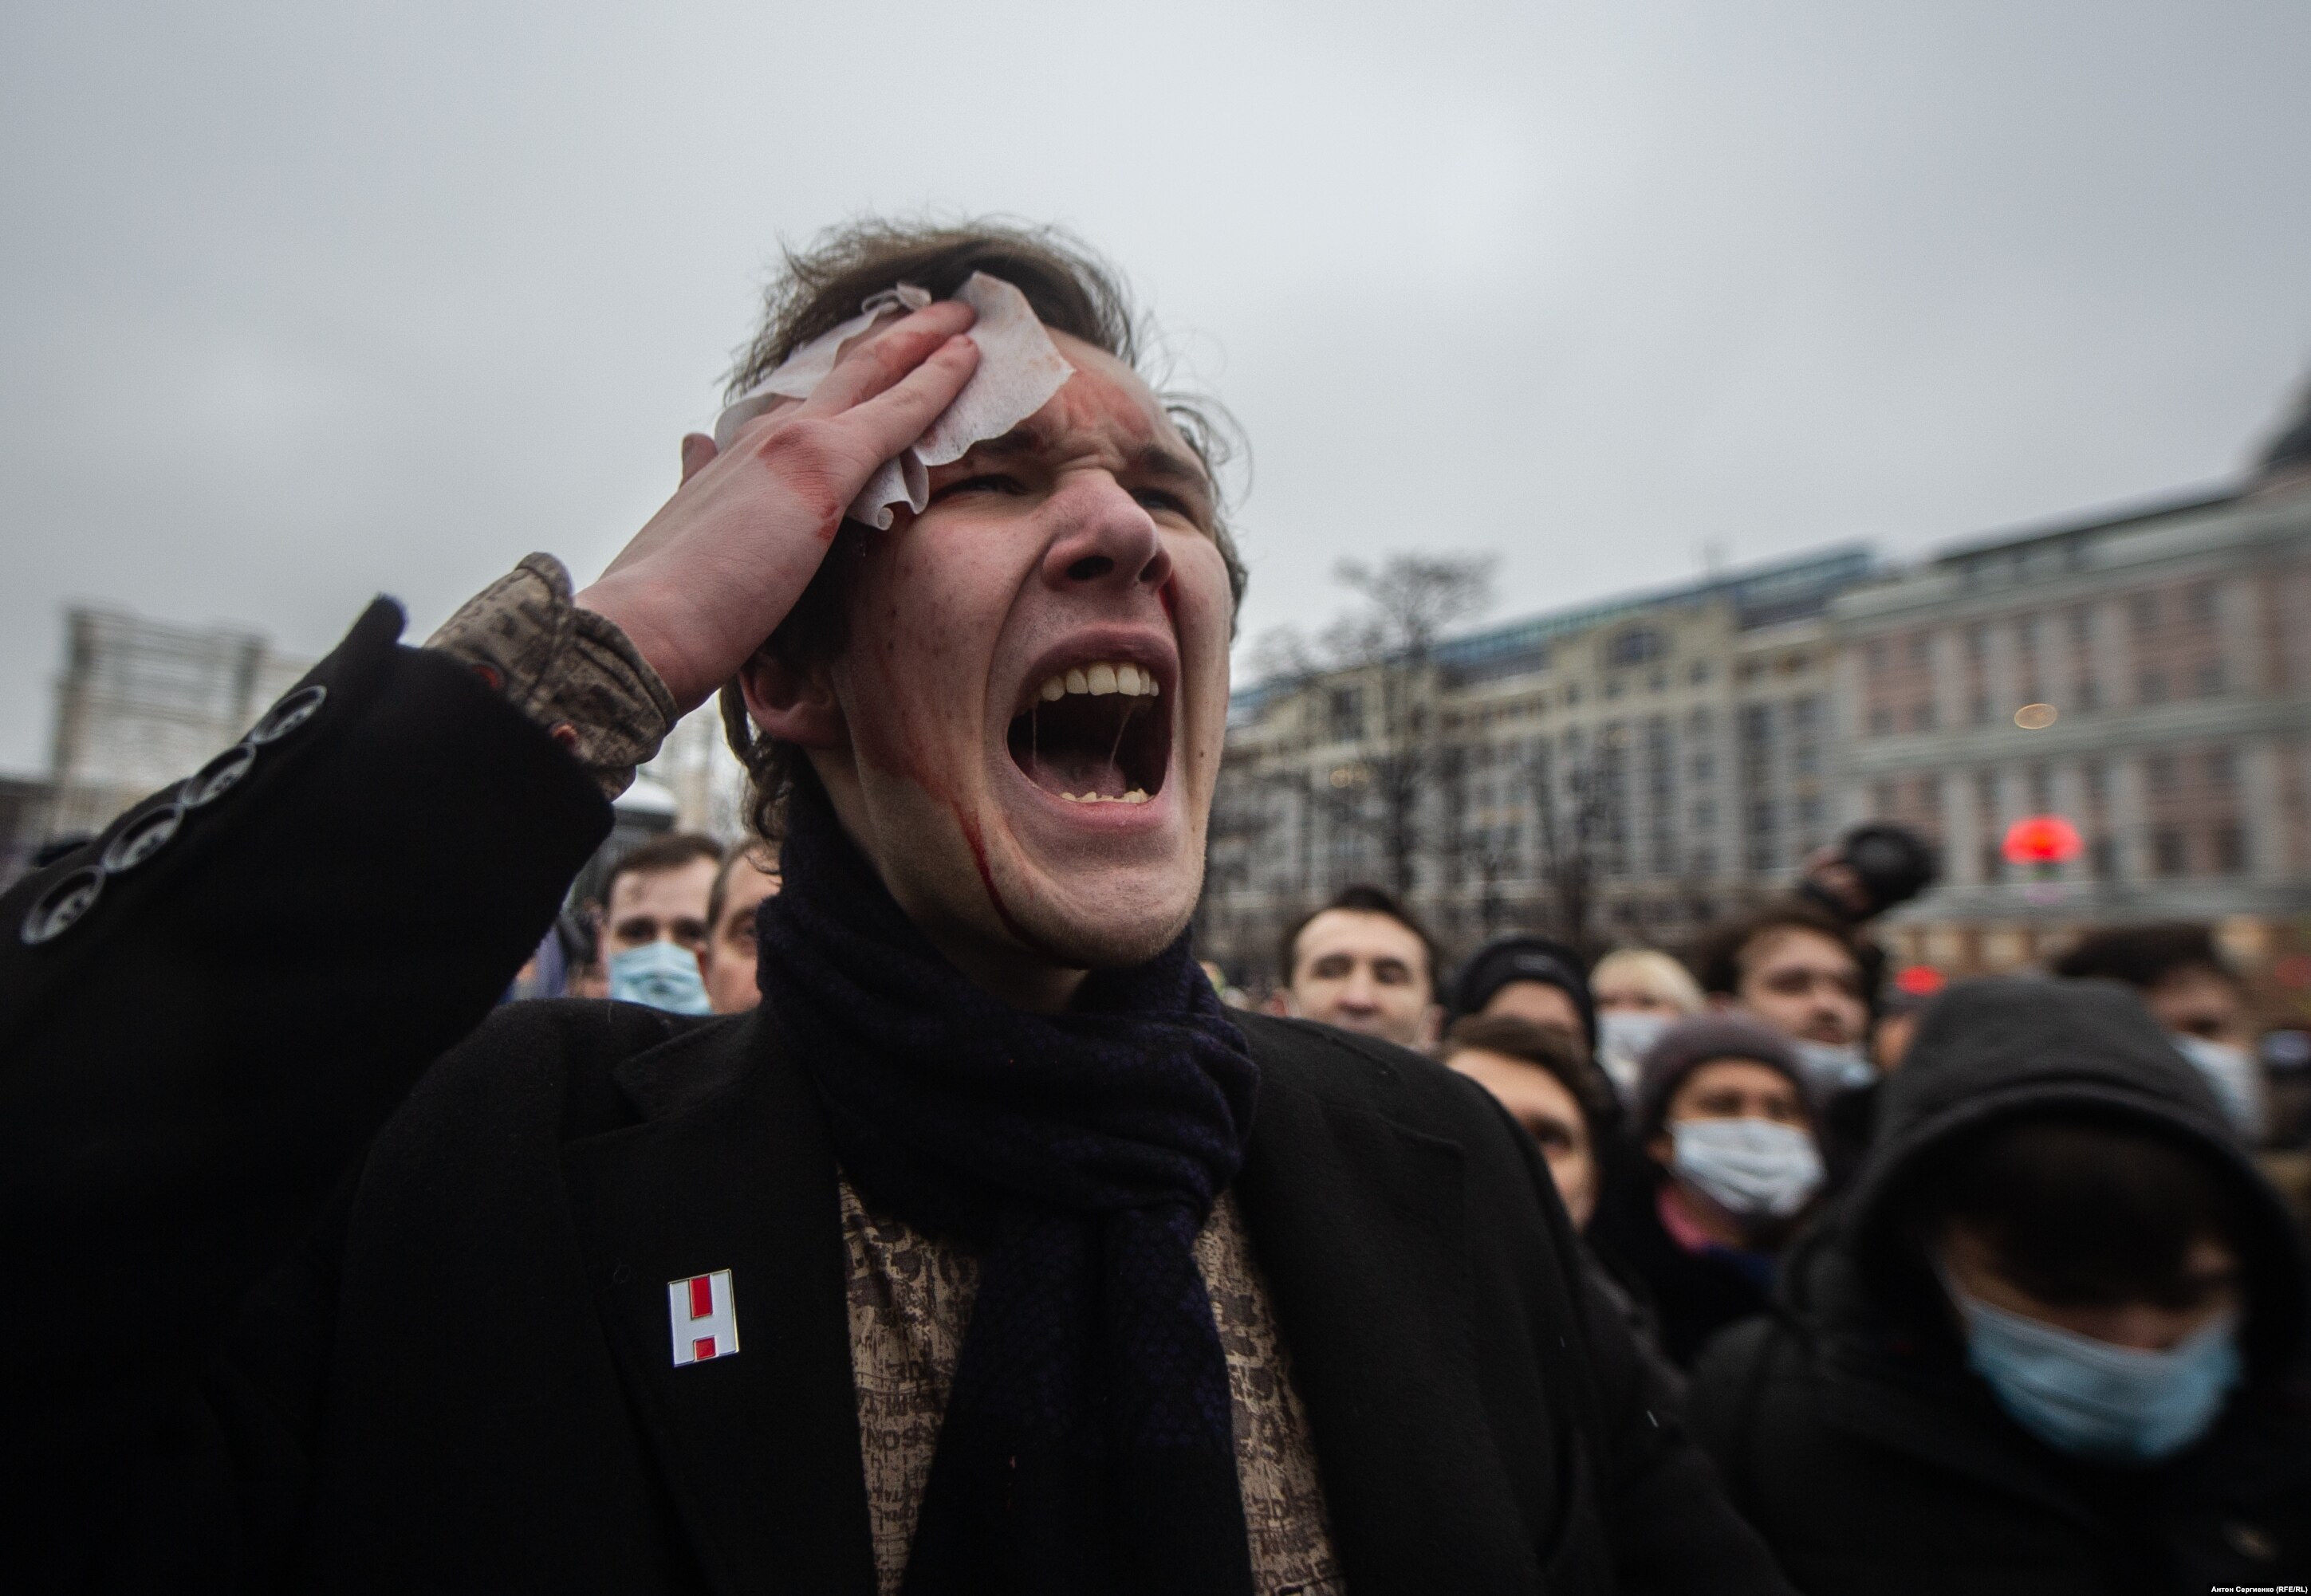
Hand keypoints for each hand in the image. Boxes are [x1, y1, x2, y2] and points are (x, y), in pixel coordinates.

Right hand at [575, 300, 979, 708]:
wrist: (644, 628)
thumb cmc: (667, 606)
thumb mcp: (690, 531)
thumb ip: (702, 483)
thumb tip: (697, 444)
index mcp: (739, 456)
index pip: (807, 405)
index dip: (851, 376)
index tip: (882, 351)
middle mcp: (766, 436)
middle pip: (846, 372)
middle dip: (895, 339)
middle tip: (938, 313)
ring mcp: (795, 443)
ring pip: (875, 372)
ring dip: (923, 340)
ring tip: (963, 317)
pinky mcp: (823, 466)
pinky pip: (899, 411)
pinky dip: (937, 380)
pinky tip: (970, 357)